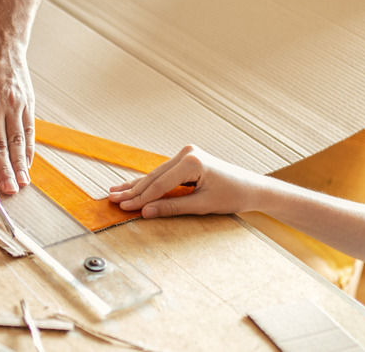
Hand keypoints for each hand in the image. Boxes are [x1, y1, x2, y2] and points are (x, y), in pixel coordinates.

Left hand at [0, 34, 34, 194]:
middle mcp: (0, 107)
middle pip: (2, 147)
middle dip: (4, 172)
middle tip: (4, 193)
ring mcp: (17, 105)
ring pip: (18, 142)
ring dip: (19, 166)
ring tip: (20, 184)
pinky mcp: (27, 102)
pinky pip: (29, 131)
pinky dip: (28, 149)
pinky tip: (26, 163)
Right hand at [109, 145, 257, 217]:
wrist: (252, 188)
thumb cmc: (233, 196)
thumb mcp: (201, 206)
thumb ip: (171, 207)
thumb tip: (145, 212)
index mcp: (192, 162)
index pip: (159, 184)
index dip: (140, 198)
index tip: (123, 208)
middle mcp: (187, 153)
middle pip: (154, 177)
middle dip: (133, 191)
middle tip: (112, 200)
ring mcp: (186, 154)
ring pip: (156, 174)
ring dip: (137, 186)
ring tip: (115, 193)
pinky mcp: (187, 159)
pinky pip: (164, 173)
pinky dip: (149, 182)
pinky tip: (132, 186)